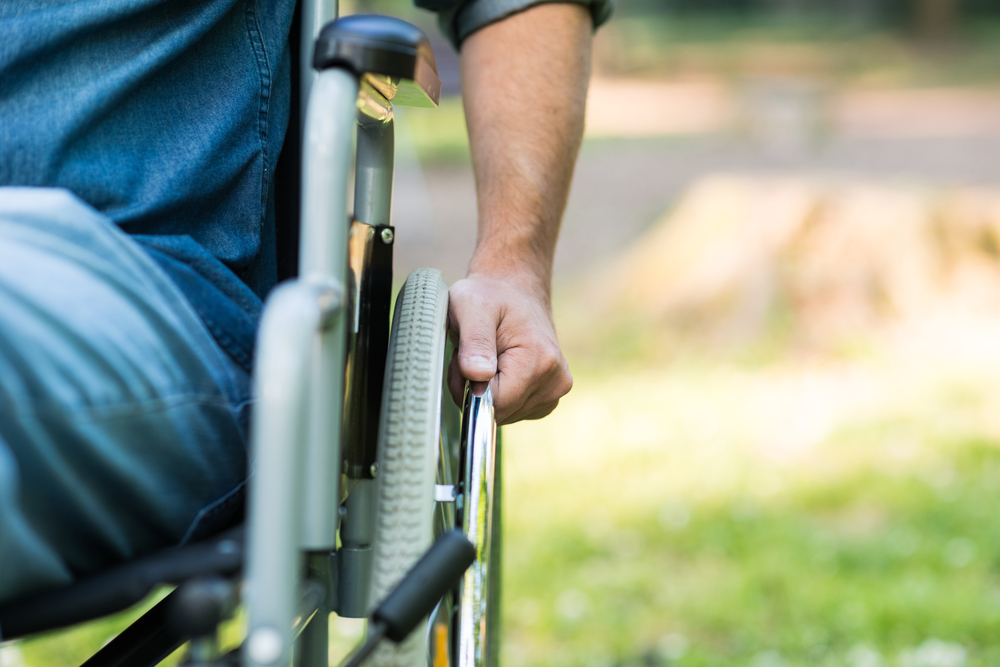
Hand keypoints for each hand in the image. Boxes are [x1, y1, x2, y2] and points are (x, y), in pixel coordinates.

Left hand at [447, 273, 572, 423]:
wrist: (514, 291)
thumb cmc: (490, 296)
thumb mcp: (472, 306)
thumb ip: (474, 341)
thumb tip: (477, 375)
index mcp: (541, 360)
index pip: (495, 403)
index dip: (470, 387)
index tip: (466, 359)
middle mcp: (556, 380)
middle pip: (500, 412)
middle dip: (476, 390)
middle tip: (472, 357)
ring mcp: (555, 391)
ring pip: (504, 414)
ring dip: (485, 392)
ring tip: (486, 358)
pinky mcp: (549, 398)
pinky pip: (512, 412)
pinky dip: (499, 395)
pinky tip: (499, 368)